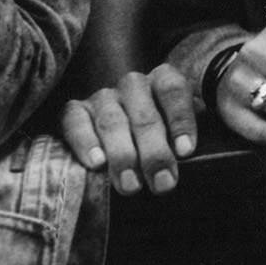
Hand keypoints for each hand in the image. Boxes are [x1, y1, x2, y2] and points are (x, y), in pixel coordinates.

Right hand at [60, 64, 197, 195]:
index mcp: (162, 80)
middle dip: (154, 152)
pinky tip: (96, 163)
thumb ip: (189, 136)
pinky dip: (85, 143)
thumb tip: (192, 155)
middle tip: (162, 183)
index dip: (180, 120)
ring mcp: (102, 97)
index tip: (185, 151)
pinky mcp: (73, 111)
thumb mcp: (181, 128)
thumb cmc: (163, 133)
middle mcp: (132, 84)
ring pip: (112, 122)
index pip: (173, 91)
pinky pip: (75, 123)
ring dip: (122, 156)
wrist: (124, 129)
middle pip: (144, 115)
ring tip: (131, 184)